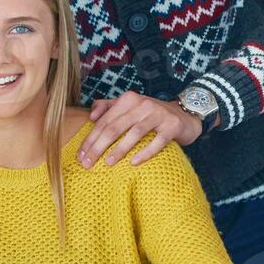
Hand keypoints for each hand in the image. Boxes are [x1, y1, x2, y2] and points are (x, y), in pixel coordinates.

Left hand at [81, 92, 202, 168]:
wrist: (183, 114)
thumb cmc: (149, 115)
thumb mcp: (129, 107)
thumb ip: (108, 107)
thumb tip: (91, 116)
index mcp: (128, 99)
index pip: (103, 121)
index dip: (90, 139)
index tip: (80, 155)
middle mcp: (142, 104)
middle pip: (114, 128)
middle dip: (98, 147)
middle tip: (87, 163)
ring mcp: (158, 114)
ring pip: (134, 133)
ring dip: (119, 150)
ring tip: (108, 163)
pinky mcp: (172, 126)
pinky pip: (157, 142)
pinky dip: (145, 152)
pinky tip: (134, 163)